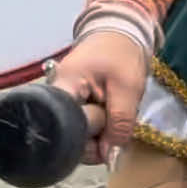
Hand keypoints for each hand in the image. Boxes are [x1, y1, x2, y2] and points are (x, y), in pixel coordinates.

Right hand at [49, 31, 146, 164]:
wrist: (122, 32)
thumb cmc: (123, 53)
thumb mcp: (128, 88)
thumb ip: (119, 123)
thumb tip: (109, 156)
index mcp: (64, 87)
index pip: (61, 128)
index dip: (82, 143)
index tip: (102, 145)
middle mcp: (58, 96)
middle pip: (69, 136)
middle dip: (95, 139)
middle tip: (114, 125)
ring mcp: (65, 100)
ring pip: (79, 134)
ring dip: (100, 133)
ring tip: (115, 114)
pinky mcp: (75, 103)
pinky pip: (85, 126)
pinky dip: (101, 126)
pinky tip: (111, 115)